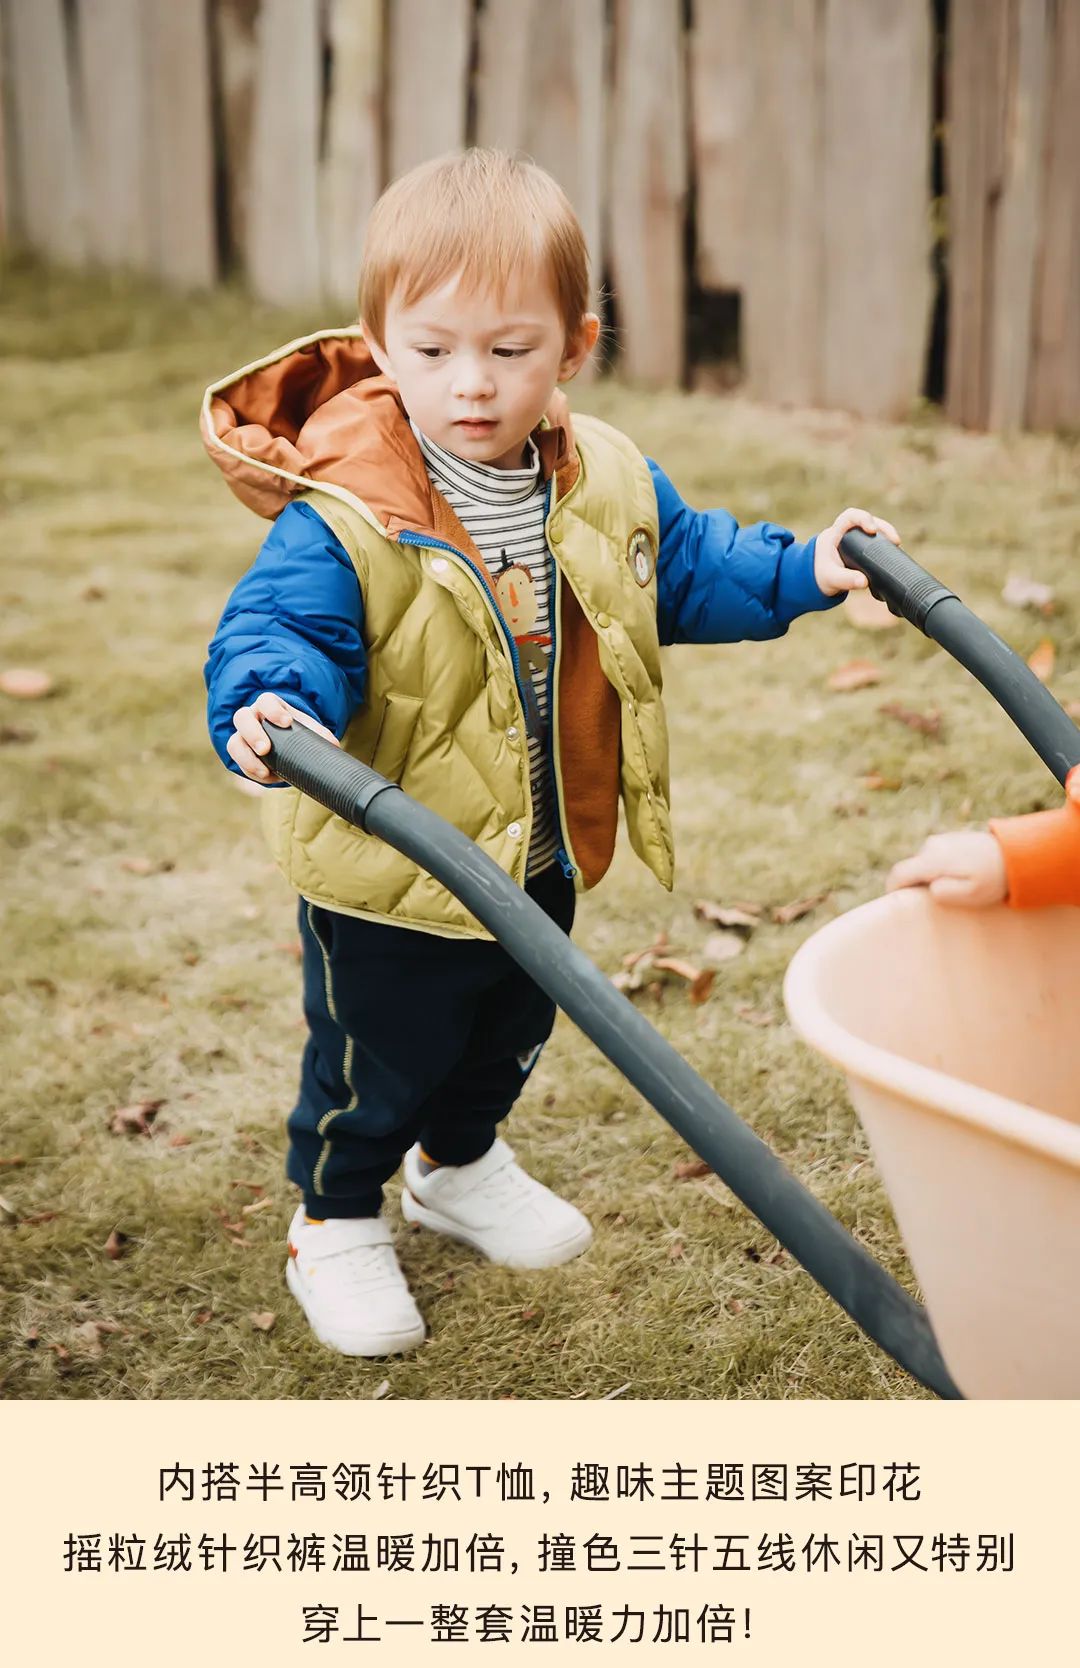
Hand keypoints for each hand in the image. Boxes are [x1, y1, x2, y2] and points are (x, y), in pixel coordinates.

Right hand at [227, 691, 339, 783]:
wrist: (284, 743)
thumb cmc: (295, 731)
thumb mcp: (307, 729)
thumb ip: (319, 735)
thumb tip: (334, 746)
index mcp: (269, 706)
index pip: (265, 701)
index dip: (273, 710)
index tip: (286, 722)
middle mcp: (251, 717)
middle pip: (242, 717)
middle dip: (252, 734)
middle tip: (265, 749)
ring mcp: (241, 735)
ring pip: (234, 742)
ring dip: (246, 757)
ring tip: (263, 771)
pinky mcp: (240, 753)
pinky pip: (237, 762)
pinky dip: (250, 771)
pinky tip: (267, 777)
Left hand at [814, 507, 900, 595]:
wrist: (819, 577)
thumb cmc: (822, 573)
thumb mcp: (831, 578)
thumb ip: (846, 580)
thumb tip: (864, 582)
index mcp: (835, 532)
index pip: (850, 516)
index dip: (864, 519)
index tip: (873, 531)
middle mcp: (848, 531)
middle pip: (869, 520)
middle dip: (884, 527)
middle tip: (895, 541)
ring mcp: (857, 537)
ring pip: (876, 529)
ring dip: (888, 534)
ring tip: (897, 546)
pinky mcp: (864, 546)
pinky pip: (877, 539)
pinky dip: (887, 543)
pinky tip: (895, 552)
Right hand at [886, 831, 1007, 907]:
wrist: (1018, 853)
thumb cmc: (994, 879)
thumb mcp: (971, 894)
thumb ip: (945, 893)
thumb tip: (929, 888)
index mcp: (933, 860)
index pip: (899, 874)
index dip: (893, 890)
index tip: (896, 904)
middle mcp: (932, 846)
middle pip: (911, 868)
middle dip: (916, 884)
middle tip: (936, 900)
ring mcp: (941, 839)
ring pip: (923, 862)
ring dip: (930, 876)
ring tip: (954, 887)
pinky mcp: (950, 838)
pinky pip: (935, 856)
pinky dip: (940, 868)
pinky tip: (961, 875)